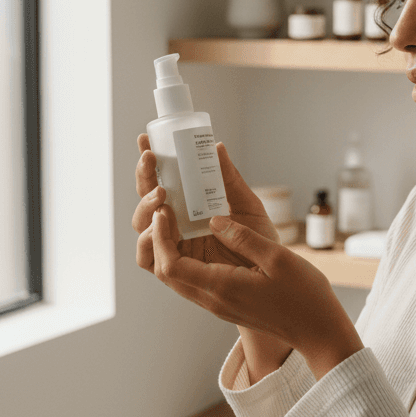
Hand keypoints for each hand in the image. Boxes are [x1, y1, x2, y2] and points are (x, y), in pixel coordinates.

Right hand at [133, 134, 279, 268]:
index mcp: (188, 207)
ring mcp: (172, 247)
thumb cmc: (260, 240)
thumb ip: (230, 180)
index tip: (146, 139)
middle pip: (146, 202)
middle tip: (153, 160)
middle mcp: (175, 226)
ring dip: (145, 207)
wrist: (274, 276)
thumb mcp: (248, 205)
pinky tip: (162, 222)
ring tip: (162, 194)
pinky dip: (149, 240)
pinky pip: (149, 258)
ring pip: (142, 227)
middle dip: (144, 179)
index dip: (149, 163)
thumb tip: (217, 147)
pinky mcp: (175, 270)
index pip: (161, 182)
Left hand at [133, 135, 293, 370]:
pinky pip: (191, 279)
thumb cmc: (304, 296)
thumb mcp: (278, 258)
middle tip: (163, 208)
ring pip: (176, 278)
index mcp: (222, 287)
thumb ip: (242, 238)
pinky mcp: (224, 302)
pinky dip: (183, 257)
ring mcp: (217, 304)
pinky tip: (195, 236)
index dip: (161, 236)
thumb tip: (214, 220)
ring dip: (167, 249)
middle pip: (166, 272)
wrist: (317, 330)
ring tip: (174, 218)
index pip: (171, 265)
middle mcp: (213, 299)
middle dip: (156, 240)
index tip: (165, 210)